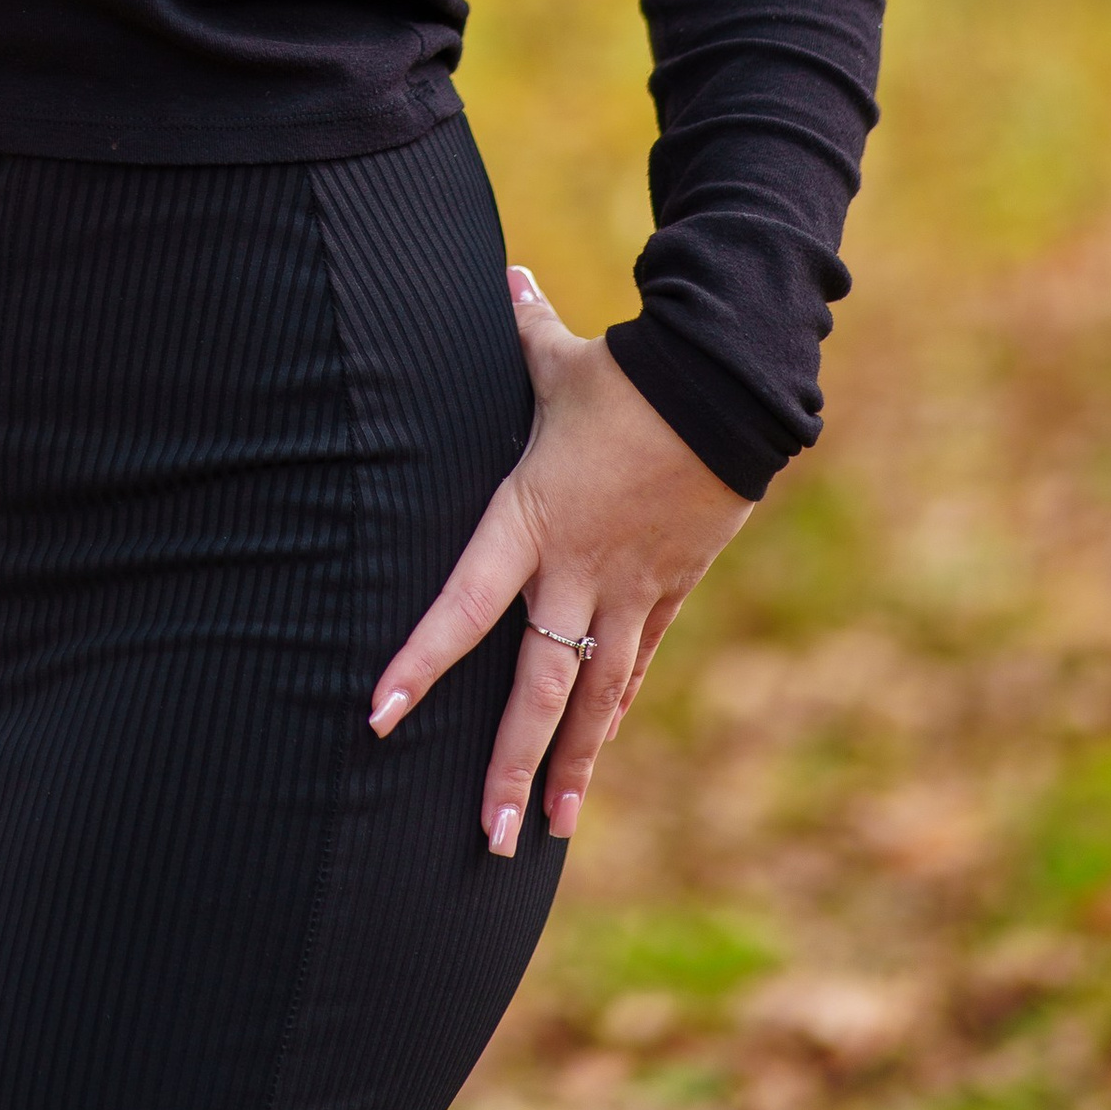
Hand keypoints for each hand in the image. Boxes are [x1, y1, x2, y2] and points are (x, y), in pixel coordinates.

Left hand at [367, 264, 751, 854]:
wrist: (731, 391)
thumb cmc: (628, 372)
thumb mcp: (559, 355)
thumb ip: (523, 327)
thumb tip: (503, 273)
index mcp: (530, 518)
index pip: (463, 603)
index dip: (420, 660)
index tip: (380, 715)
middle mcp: (576, 570)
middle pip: (536, 684)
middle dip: (509, 763)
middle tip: (485, 836)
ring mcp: (628, 590)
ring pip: (595, 697)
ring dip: (571, 766)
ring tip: (547, 833)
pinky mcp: (669, 591)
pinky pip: (635, 665)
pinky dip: (614, 713)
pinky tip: (595, 760)